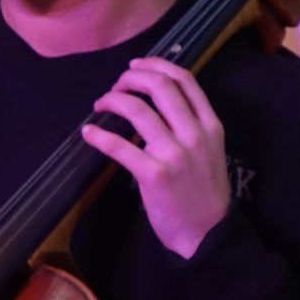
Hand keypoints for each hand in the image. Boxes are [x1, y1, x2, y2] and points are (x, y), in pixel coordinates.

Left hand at [82, 57, 231, 258]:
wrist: (207, 233)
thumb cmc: (203, 191)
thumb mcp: (210, 151)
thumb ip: (191, 125)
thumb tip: (158, 100)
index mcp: (210, 125)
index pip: (184, 80)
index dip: (156, 65)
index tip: (135, 66)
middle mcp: (195, 134)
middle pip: (160, 86)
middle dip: (131, 78)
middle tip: (115, 87)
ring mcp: (174, 154)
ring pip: (137, 109)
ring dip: (112, 101)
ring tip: (100, 106)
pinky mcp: (153, 174)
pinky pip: (119, 146)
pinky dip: (99, 135)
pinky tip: (89, 133)